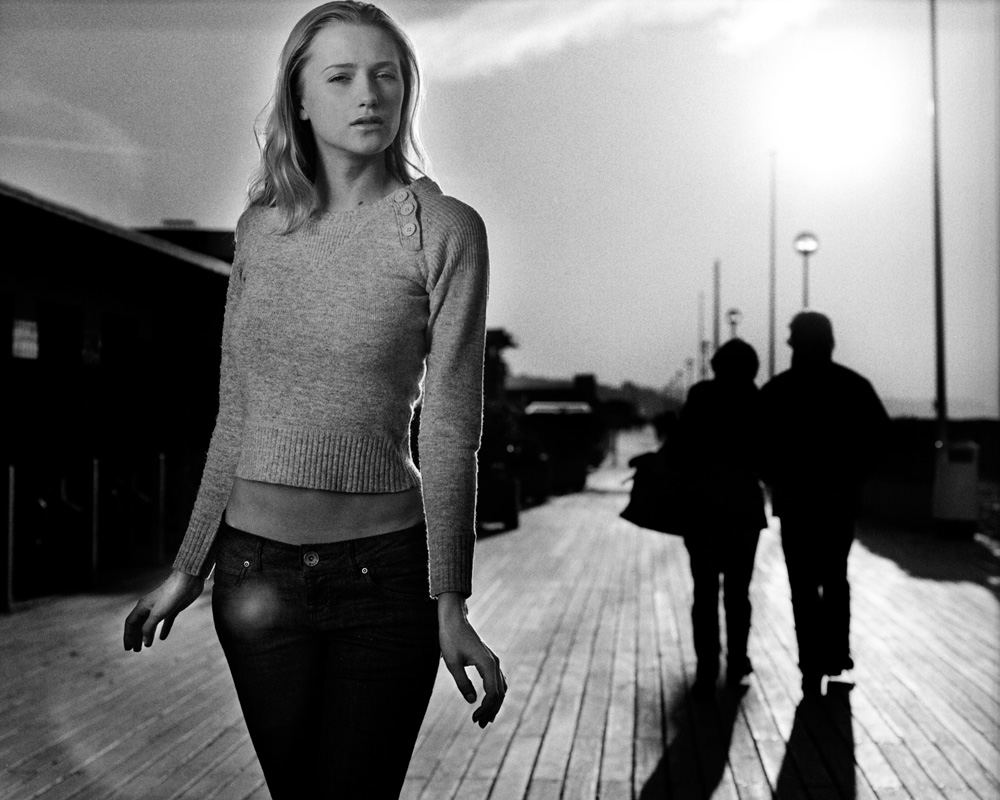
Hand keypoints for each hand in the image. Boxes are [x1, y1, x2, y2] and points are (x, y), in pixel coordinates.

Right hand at [123, 570, 205, 651]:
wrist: (188, 581)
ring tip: (146, 646)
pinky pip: (166, 621)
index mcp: (142, 606)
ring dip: (147, 635)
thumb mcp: (157, 613)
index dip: (128, 636)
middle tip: (135, 651)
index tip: (127, 648)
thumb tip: (145, 643)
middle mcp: (150, 606)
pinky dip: (163, 629)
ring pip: (151, 624)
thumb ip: (149, 627)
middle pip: (139, 624)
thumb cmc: (171, 594)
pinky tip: (163, 637)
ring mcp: (162, 607)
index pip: (131, 623)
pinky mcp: (173, 608)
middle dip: (136, 637)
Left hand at [437, 592, 506, 727]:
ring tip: (484, 718)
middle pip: (500, 693)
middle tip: (479, 724)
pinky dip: (495, 693)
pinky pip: (497, 681)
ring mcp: (493, 661)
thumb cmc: (451, 639)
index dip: (486, 709)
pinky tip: (488, 701)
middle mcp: (494, 663)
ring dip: (494, 703)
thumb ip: (463, 683)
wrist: (454, 620)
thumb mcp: (452, 664)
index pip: (493, 694)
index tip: (474, 719)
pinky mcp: (489, 660)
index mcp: (488, 665)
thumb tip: (472, 701)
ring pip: (500, 687)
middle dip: (491, 710)